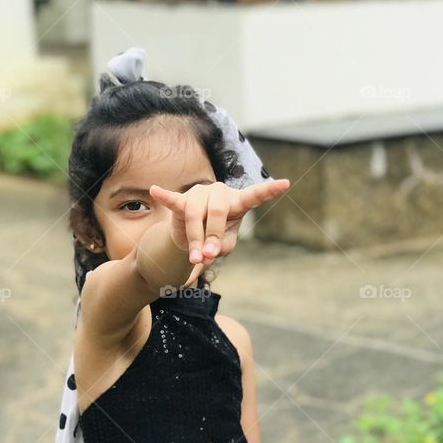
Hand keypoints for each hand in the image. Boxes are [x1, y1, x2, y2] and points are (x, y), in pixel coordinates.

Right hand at [149, 179, 289, 263]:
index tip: (286, 184)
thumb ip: (221, 247)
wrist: (193, 235)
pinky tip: (156, 190)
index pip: (255, 195)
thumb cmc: (215, 237)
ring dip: (195, 239)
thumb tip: (205, 253)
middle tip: (208, 257)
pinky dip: (165, 197)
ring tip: (195, 259)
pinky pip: (173, 200)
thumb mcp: (225, 245)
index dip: (269, 190)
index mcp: (237, 202)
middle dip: (213, 237)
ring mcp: (200, 194)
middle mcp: (220, 193)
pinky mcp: (181, 200)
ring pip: (196, 216)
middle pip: (217, 213)